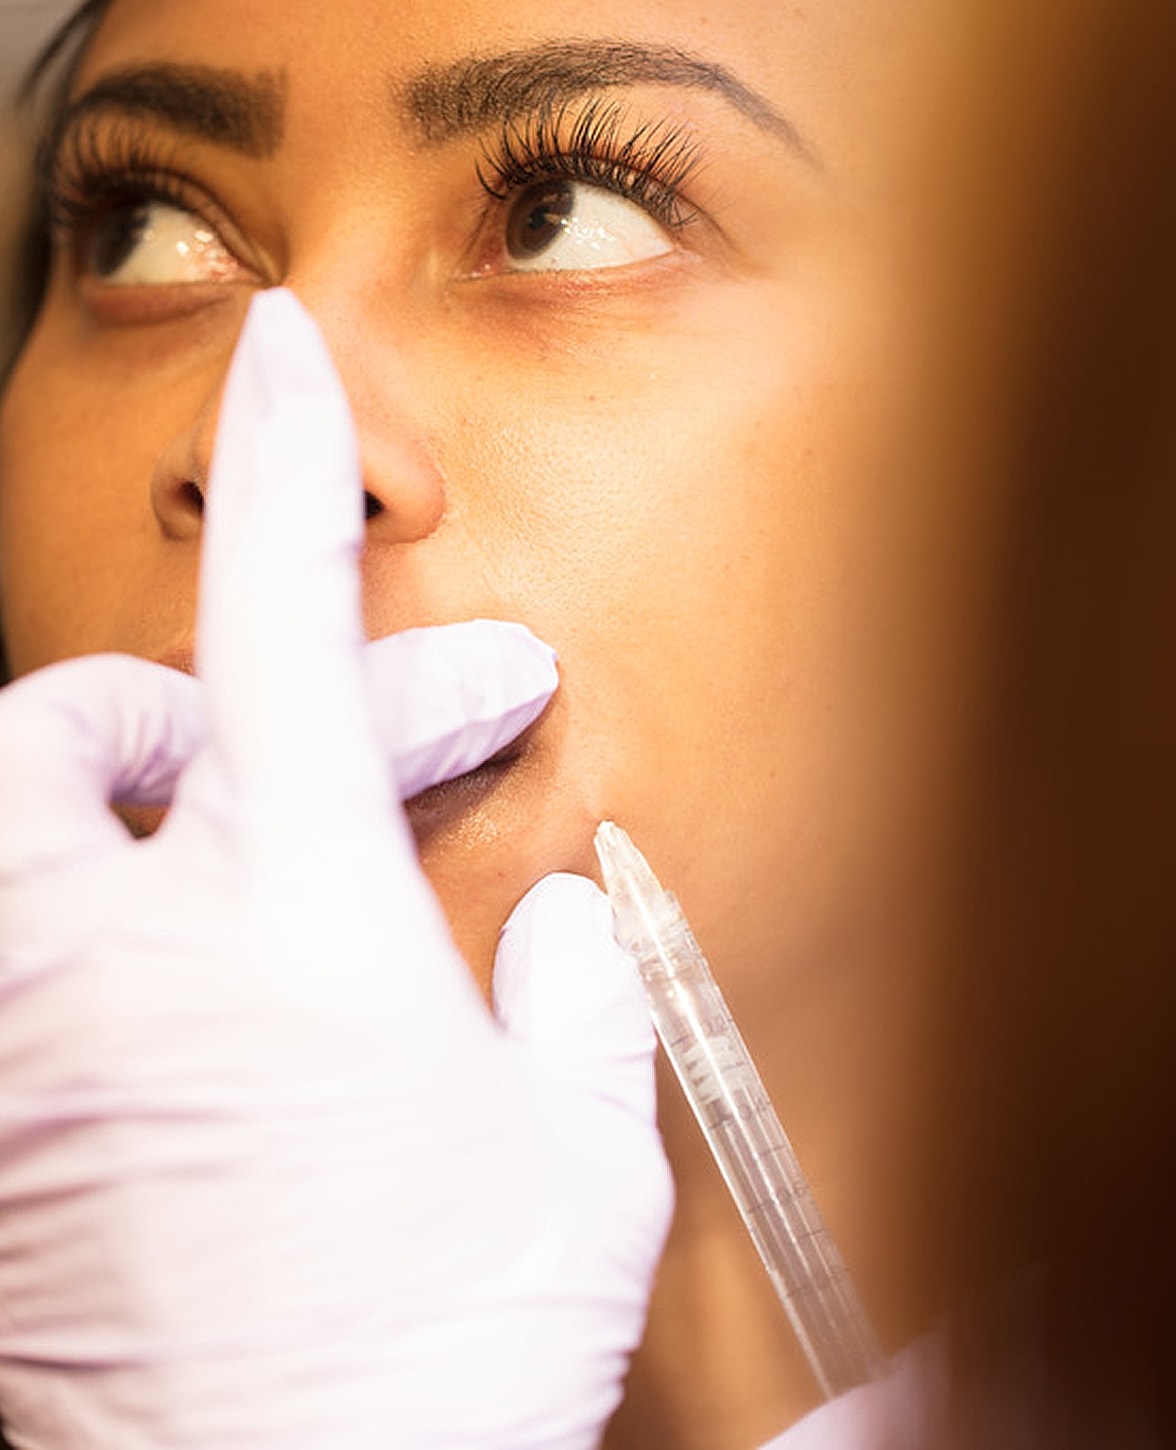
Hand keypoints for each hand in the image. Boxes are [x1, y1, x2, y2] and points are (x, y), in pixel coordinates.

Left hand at [0, 290, 672, 1448]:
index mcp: (289, 926)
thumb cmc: (439, 1364)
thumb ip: (573, 1009)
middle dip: (185, 703)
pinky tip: (183, 1007)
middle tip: (304, 743)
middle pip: (71, 724)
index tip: (281, 356)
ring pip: (3, 836)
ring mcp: (26, 1056)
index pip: (273, 629)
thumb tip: (554, 930)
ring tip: (207, 844)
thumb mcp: (572, 1161)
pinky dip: (84, 945)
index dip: (288, 473)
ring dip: (107, 806)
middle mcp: (117, 966)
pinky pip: (11, 976)